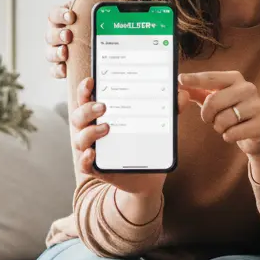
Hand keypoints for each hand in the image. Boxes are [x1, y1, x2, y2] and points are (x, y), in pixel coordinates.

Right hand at [46, 0, 89, 77]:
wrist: (103, 43)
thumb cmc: (93, 22)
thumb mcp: (92, 8)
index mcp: (61, 19)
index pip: (53, 15)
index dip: (59, 15)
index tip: (71, 16)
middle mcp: (55, 35)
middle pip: (49, 35)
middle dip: (58, 35)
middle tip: (69, 35)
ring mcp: (57, 52)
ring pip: (49, 53)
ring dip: (56, 53)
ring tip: (66, 53)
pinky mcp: (62, 68)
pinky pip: (54, 71)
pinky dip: (59, 71)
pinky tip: (66, 70)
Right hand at [69, 76, 188, 194]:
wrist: (148, 177)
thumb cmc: (146, 143)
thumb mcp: (158, 124)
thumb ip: (169, 109)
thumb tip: (182, 94)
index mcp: (101, 114)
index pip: (86, 98)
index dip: (84, 89)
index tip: (91, 81)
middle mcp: (91, 129)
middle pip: (78, 115)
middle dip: (87, 108)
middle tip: (104, 106)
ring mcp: (92, 149)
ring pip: (78, 138)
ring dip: (89, 131)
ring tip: (106, 128)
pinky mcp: (96, 169)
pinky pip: (84, 164)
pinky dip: (85, 158)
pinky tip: (93, 153)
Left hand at [178, 71, 259, 156]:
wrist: (259, 133)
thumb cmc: (232, 112)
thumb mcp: (215, 99)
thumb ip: (197, 91)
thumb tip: (179, 84)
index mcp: (235, 78)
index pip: (211, 77)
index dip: (195, 79)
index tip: (181, 79)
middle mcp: (248, 88)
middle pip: (213, 101)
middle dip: (207, 115)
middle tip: (211, 118)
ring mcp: (257, 105)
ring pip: (223, 119)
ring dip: (219, 127)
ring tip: (227, 125)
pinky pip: (232, 133)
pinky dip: (229, 136)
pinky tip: (236, 133)